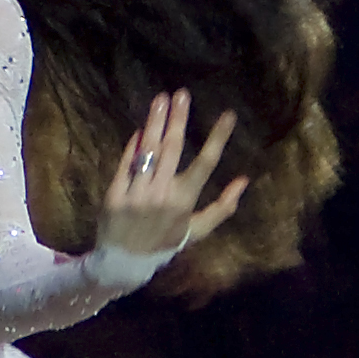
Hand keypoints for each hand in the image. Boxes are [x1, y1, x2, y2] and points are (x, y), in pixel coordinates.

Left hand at [92, 91, 246, 257]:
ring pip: (148, 150)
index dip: (218, 138)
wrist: (122, 263)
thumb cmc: (163, 244)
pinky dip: (134, 144)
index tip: (229, 114)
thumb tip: (244, 181)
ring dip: (155, 121)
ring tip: (161, 99)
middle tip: (182, 93)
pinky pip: (126, 162)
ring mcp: (136, 194)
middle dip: (178, 118)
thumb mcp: (195, 232)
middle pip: (172, 148)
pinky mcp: (115, 194)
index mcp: (183, 202)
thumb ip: (221, 208)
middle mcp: (161, 195)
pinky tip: (142, 128)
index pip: (205, 164)